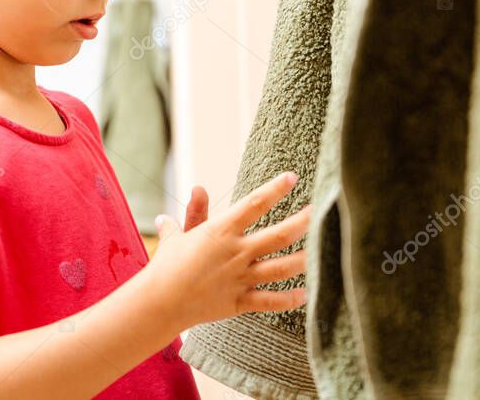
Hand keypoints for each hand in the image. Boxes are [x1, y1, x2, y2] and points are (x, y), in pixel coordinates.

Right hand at [145, 171, 311, 331]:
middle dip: (302, 222)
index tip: (292, 177)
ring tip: (320, 251)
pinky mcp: (240, 302)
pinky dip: (289, 299)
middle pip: (279, 235)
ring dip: (303, 260)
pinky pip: (270, 301)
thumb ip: (195, 211)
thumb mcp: (180, 233)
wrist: (160, 301)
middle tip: (317, 211)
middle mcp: (236, 252)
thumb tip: (198, 189)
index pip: (254, 203)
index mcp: (221, 231)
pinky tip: (304, 294)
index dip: (275, 189)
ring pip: (282, 268)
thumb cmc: (167, 265)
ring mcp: (240, 278)